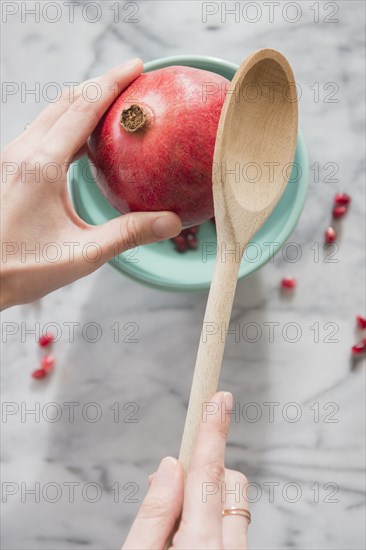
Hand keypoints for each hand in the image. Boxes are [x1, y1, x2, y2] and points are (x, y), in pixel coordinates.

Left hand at [0, 58, 181, 309]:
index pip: (83, 109)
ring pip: (50, 112)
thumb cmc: (21, 267)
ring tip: (111, 99)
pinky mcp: (9, 168)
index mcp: (42, 165)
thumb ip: (128, 234)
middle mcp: (23, 152)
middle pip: (66, 101)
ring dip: (82, 100)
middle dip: (100, 84)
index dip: (113, 84)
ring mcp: (12, 158)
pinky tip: (81, 135)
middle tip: (131, 78)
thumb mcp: (81, 254)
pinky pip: (41, 130)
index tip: (138, 67)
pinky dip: (66, 120)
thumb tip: (171, 222)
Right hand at [123, 392, 248, 548]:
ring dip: (211, 498)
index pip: (208, 475)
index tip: (221, 399)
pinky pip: (235, 528)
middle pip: (231, 484)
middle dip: (206, 472)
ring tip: (176, 519)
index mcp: (200, 547)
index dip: (213, 431)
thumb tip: (170, 467)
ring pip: (237, 505)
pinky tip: (189, 539)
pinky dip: (216, 522)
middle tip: (168, 487)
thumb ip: (154, 514)